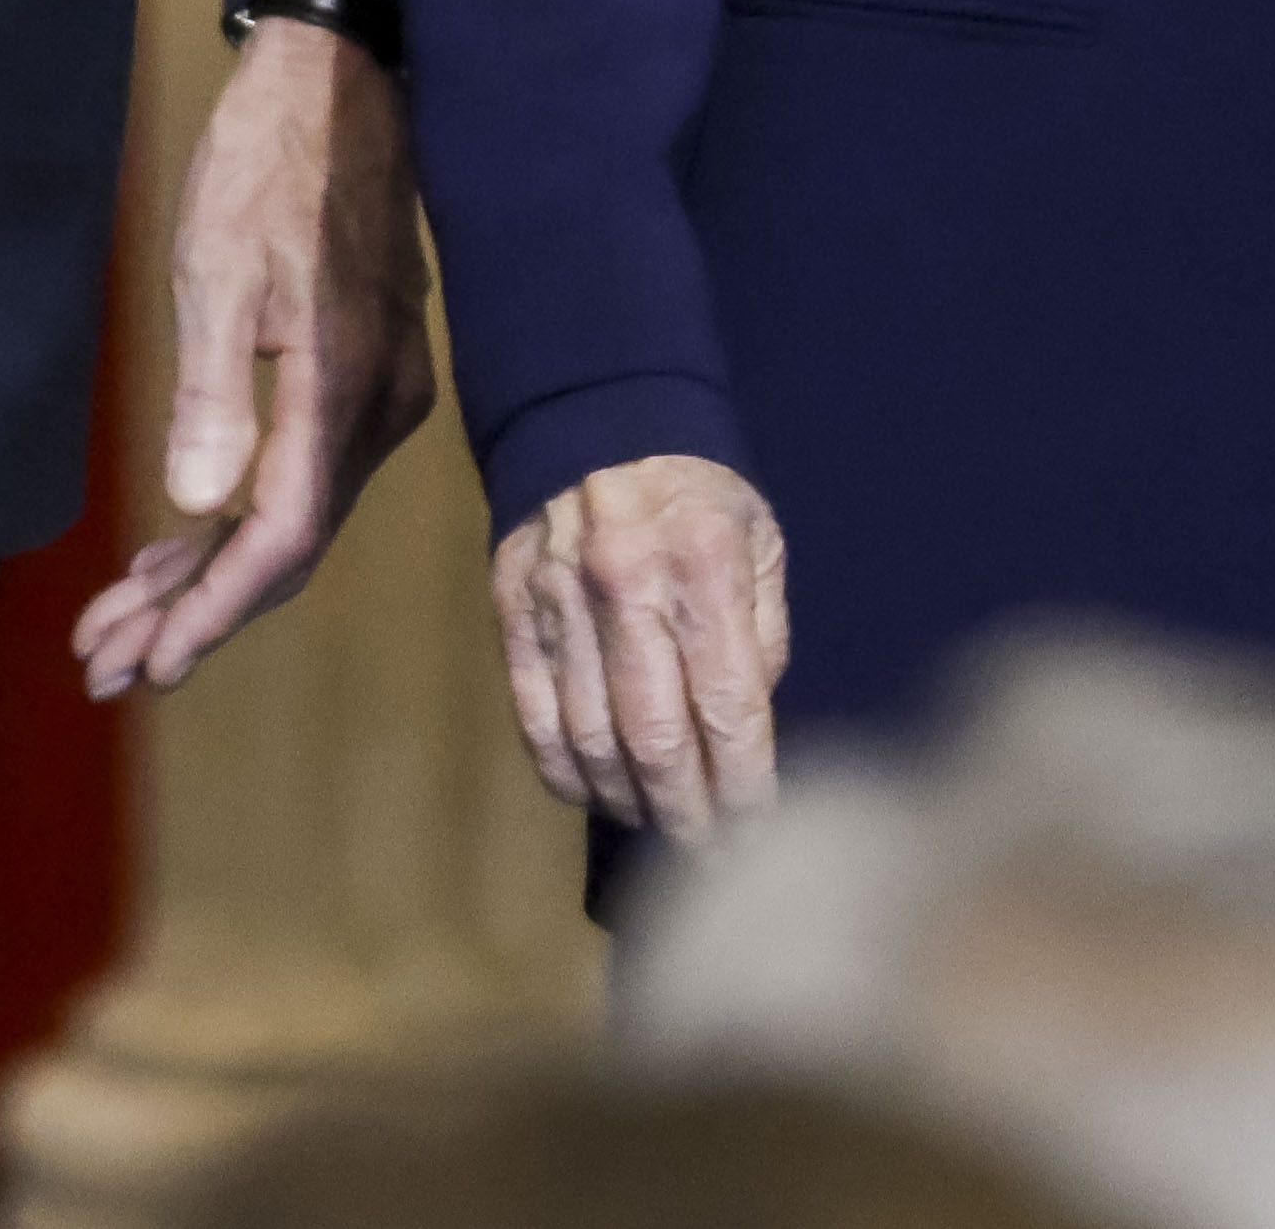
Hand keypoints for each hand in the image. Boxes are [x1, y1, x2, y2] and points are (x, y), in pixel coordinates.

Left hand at [70, 15, 437, 697]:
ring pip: (290, 517)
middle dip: (193, 611)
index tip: (148, 664)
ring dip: (206, 573)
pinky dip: (235, 520)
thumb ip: (211, 391)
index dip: (214, 611)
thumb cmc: (267, 163)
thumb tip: (200, 509)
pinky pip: (300, 477)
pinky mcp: (363, 377)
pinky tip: (179, 545)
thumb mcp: (216, 265)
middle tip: (103, 664)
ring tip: (119, 623)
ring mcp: (376, 397)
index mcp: (340, 389)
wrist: (341, 85)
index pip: (281, 539)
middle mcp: (374, 411)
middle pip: (284, 545)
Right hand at [490, 452, 786, 837]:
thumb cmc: (696, 491)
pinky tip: (596, 795)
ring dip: (629, 803)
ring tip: (660, 826)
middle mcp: (628, 589)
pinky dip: (564, 772)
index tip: (760, 838)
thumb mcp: (759, 540)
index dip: (746, 789)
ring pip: (591, 740)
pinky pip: (534, 715)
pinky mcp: (512, 608)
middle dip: (691, 817)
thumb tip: (750, 728)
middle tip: (713, 859)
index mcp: (704, 569)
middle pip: (657, 742)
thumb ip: (762, 635)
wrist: (596, 415)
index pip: (729, 711)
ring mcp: (561, 601)